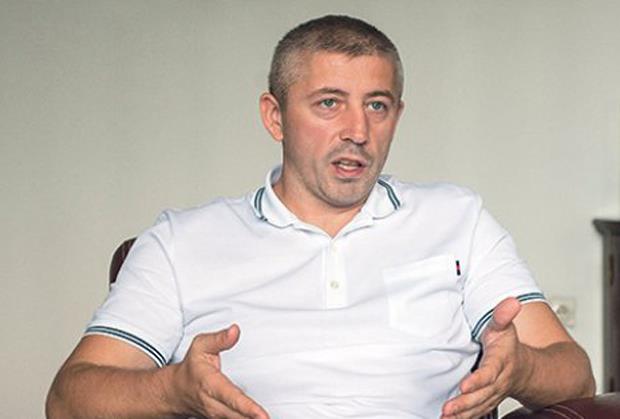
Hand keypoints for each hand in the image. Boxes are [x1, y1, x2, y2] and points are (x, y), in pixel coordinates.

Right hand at [170, 324, 269, 418]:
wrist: (177, 391)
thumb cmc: (192, 368)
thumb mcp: (201, 346)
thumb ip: (219, 339)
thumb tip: (235, 331)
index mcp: (210, 384)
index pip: (231, 397)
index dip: (247, 407)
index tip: (261, 415)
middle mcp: (213, 404)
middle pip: (236, 416)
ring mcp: (217, 417)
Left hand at [441, 297, 527, 418]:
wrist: (525, 369)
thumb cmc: (508, 346)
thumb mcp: (505, 327)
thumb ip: (503, 315)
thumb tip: (512, 301)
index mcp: (500, 362)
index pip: (489, 373)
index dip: (478, 380)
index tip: (464, 385)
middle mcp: (498, 382)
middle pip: (481, 396)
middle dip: (465, 403)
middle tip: (448, 409)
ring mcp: (493, 394)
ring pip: (479, 407)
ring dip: (463, 415)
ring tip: (445, 417)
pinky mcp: (487, 402)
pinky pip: (477, 413)